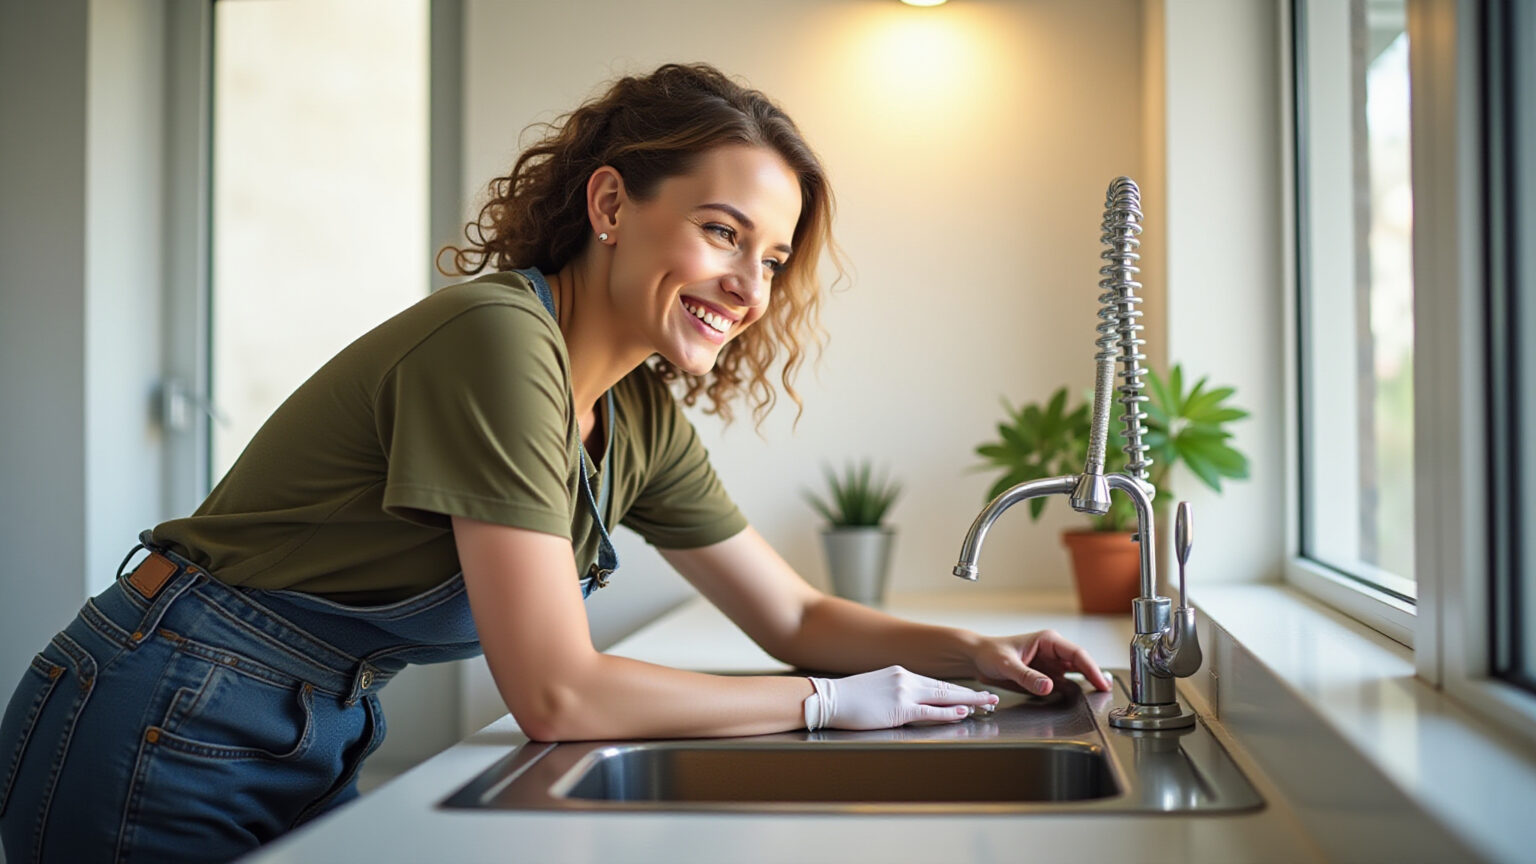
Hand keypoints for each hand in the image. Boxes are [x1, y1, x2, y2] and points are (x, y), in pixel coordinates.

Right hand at [807, 666, 998, 730]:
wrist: (828, 697)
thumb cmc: (848, 697)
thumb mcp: (876, 687)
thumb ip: (895, 691)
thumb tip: (906, 702)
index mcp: (901, 674)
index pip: (936, 683)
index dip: (957, 690)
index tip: (973, 693)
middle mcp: (906, 679)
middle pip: (946, 687)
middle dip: (972, 693)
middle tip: (992, 696)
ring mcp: (903, 693)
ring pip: (944, 697)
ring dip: (969, 700)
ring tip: (987, 704)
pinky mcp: (898, 709)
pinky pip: (930, 711)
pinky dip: (949, 712)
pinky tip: (963, 712)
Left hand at [968, 630, 1112, 695]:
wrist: (978, 660)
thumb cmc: (990, 653)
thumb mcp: (1007, 664)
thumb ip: (1027, 676)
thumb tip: (1048, 686)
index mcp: (1048, 641)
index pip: (1076, 654)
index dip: (1092, 669)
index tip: (1101, 683)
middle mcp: (1053, 652)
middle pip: (1080, 665)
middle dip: (1094, 677)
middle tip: (1105, 693)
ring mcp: (1051, 665)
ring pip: (1075, 676)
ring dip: (1085, 686)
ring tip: (1097, 699)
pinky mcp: (1046, 677)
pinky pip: (1063, 685)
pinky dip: (1072, 693)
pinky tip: (1079, 701)